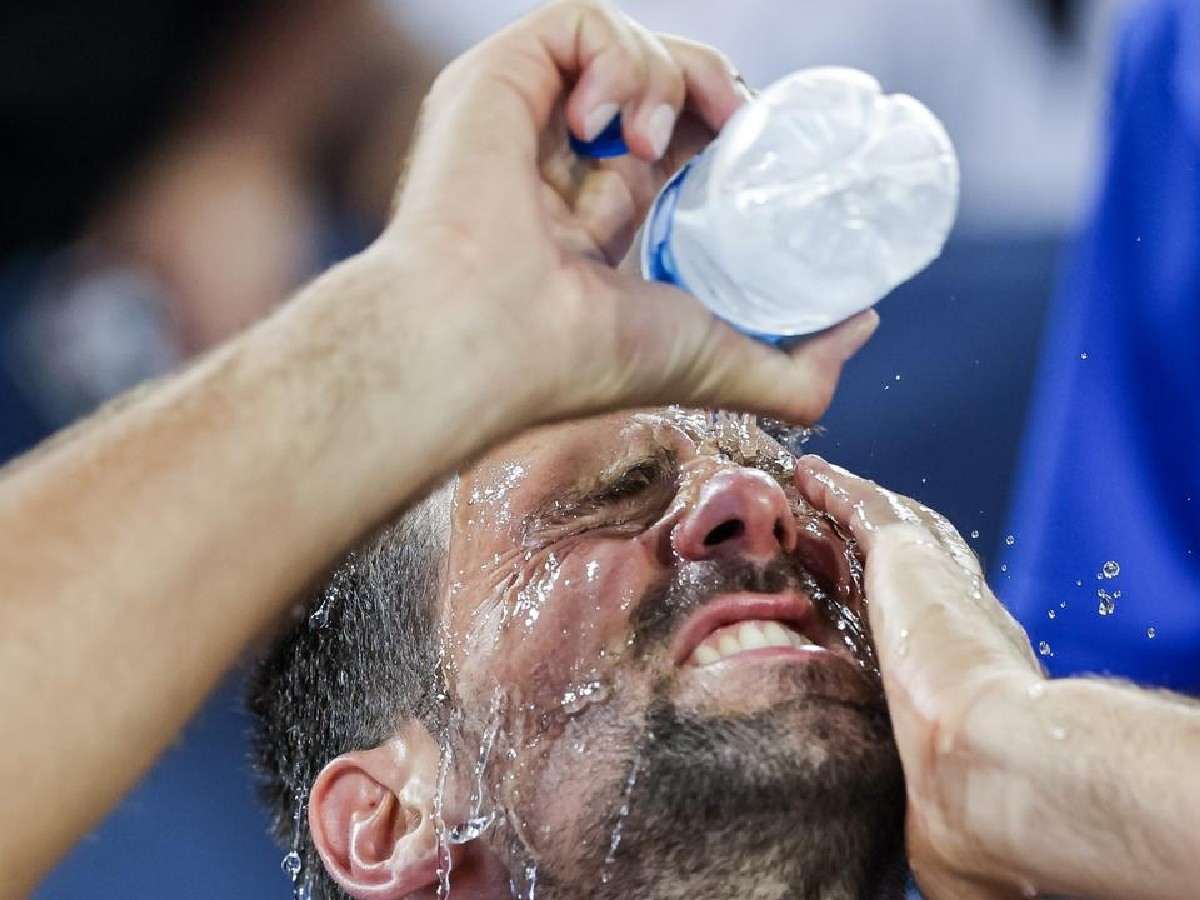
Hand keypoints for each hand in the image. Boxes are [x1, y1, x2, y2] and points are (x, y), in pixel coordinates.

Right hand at [378, 0, 878, 427]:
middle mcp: (562, 164)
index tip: (758, 141)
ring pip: (626, 46)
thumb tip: (863, 323)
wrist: (494, 335)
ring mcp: (530, 119)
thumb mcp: (719, 364)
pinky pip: (581, 23)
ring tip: (649, 137)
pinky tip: (602, 124)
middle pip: (659, 86)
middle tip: (734, 121)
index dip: (727, 129)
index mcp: (599, 218)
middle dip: (712, 90)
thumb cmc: (586, 357)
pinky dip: (616, 57)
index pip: (674, 146)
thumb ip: (800, 371)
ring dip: (665, 76)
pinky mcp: (501, 77)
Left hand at [795, 456, 1043, 898]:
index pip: (926, 622)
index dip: (897, 604)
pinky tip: (809, 473)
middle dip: (874, 545)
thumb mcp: (938, 793)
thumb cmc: (967, 795)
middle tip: (831, 535)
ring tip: (817, 490)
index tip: (865, 599)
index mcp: (965, 666)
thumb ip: (928, 798)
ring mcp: (936, 581)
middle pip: (909, 565)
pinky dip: (838, 488)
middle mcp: (958, 614)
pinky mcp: (907, 555)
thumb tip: (927, 847)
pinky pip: (864, 508)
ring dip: (853, 507)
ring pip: (889, 525)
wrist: (988, 765)